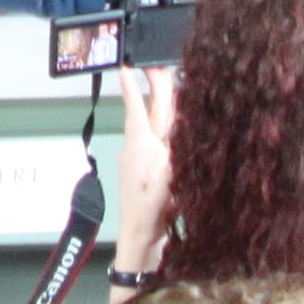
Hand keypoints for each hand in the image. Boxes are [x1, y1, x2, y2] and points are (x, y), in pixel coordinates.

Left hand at [111, 65, 179, 268]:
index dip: (132, 85)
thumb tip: (179, 124)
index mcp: (145, 144)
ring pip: (150, 125)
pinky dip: (161, 129)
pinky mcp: (145, 172)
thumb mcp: (167, 177)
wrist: (138, 239)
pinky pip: (152, 141)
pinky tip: (169, 129)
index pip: (139, 106)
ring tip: (164, 86)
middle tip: (153, 65)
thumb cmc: (152, 210)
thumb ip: (173, 150)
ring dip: (156, 105)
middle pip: (148, 111)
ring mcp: (140, 159)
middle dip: (151, 88)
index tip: (124, 64)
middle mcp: (140, 147)